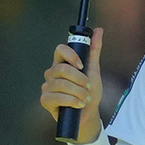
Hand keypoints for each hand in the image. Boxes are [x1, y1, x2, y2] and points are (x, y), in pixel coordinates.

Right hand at [39, 27, 103, 143]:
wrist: (88, 114)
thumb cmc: (89, 92)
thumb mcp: (94, 71)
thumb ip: (94, 51)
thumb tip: (98, 30)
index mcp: (62, 63)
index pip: (59, 49)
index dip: (71, 55)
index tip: (82, 65)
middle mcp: (52, 73)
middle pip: (62, 69)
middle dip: (79, 79)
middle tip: (88, 87)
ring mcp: (47, 87)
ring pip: (61, 84)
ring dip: (78, 92)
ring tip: (85, 98)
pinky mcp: (45, 100)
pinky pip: (57, 97)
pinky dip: (71, 101)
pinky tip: (78, 105)